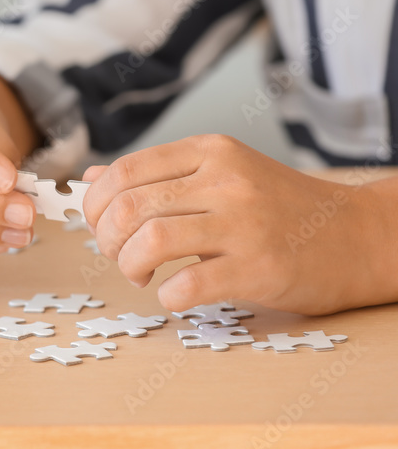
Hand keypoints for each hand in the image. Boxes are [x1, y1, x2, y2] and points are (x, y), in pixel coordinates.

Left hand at [82, 134, 395, 314]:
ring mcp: (243, 224)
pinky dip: (168, 296)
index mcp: (210, 152)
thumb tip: (89, 180)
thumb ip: (156, 176)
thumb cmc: (280, 208)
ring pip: (150, 241)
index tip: (101, 226)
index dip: (96, 205)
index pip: (123, 171)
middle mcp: (225, 181)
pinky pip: (188, 284)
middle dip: (106, 240)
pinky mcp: (259, 268)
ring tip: (140, 275)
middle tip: (119, 256)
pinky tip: (175, 295)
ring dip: (129, 266)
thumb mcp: (221, 174)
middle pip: (128, 207)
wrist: (358, 236)